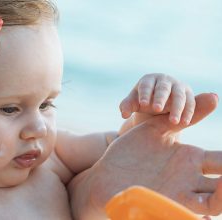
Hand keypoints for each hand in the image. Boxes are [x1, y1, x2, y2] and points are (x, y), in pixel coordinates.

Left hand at [90, 93, 221, 215]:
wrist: (107, 171)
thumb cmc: (131, 150)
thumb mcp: (158, 129)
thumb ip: (186, 116)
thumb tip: (215, 95)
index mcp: (191, 159)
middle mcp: (189, 179)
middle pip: (221, 188)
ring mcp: (177, 195)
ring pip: (211, 205)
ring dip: (220, 201)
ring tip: (221, 191)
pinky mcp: (162, 205)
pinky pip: (184, 215)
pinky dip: (197, 217)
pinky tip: (202, 217)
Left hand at [120, 73, 195, 124]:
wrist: (158, 103)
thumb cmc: (143, 101)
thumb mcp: (133, 103)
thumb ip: (126, 106)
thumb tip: (124, 114)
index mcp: (148, 80)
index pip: (146, 85)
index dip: (144, 93)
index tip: (142, 104)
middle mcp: (164, 80)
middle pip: (163, 88)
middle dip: (160, 98)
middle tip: (156, 109)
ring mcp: (178, 86)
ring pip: (179, 96)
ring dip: (177, 108)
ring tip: (173, 122)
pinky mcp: (188, 95)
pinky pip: (190, 103)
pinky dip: (188, 112)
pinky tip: (184, 123)